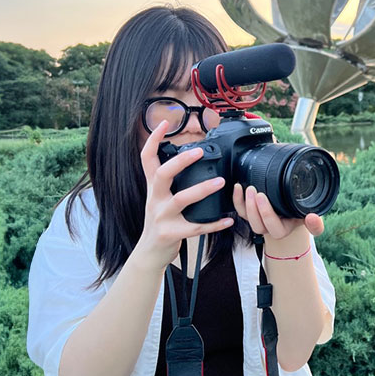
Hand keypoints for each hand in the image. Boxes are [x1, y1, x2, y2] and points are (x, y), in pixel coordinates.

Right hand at [133, 119, 234, 269]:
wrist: (150, 252)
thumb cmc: (161, 221)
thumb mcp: (159, 198)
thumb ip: (169, 180)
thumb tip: (187, 157)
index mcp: (153, 187)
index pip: (146, 158)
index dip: (153, 140)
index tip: (163, 123)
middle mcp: (154, 199)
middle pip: (162, 174)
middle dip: (180, 162)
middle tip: (199, 152)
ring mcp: (161, 216)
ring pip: (181, 199)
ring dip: (202, 189)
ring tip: (220, 182)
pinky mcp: (170, 233)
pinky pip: (195, 227)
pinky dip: (213, 223)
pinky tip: (227, 220)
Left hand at [232, 184, 323, 239]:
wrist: (292, 215)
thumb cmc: (301, 215)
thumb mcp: (311, 219)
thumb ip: (316, 224)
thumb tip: (313, 218)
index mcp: (283, 230)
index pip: (275, 229)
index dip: (269, 216)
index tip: (267, 199)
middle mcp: (269, 228)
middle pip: (258, 225)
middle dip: (256, 209)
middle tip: (258, 192)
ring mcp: (258, 220)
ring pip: (248, 219)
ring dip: (246, 204)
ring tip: (249, 189)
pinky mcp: (250, 213)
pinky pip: (240, 210)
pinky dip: (237, 199)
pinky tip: (238, 187)